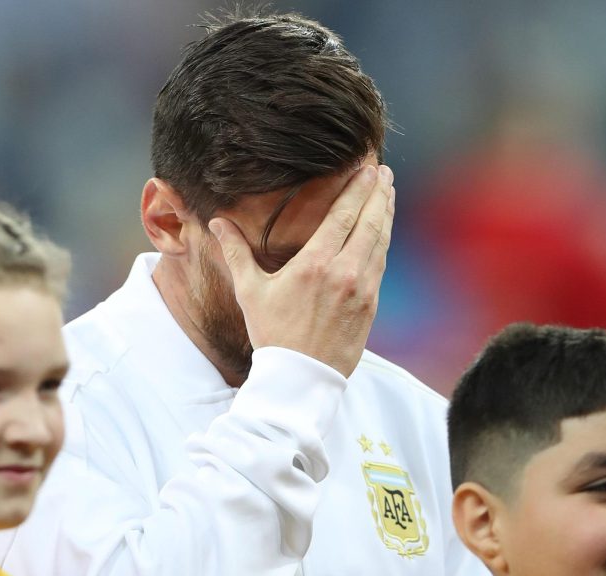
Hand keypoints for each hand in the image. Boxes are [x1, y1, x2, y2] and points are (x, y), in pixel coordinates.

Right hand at [210, 164, 394, 377]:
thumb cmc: (272, 334)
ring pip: (379, 242)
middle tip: (384, 172)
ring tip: (388, 194)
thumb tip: (217, 222)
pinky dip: (383, 242)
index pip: (342, 215)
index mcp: (314, 264)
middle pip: (368, 222)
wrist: (300, 377)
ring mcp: (362, 289)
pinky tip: (382, 232)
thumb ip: (236, 252)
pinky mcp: (371, 305)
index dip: (357, 189)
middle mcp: (344, 272)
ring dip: (385, 215)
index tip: (367, 169)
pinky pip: (381, 264)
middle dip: (378, 194)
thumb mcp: (250, 292)